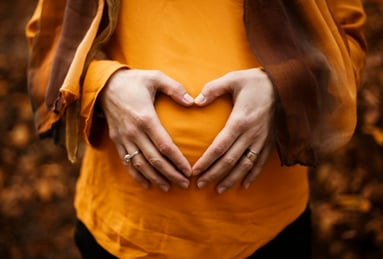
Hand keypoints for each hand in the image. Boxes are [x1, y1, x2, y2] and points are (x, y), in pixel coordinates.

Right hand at [99, 69, 193, 191]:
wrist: (104, 85)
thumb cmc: (134, 81)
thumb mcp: (155, 77)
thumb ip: (175, 88)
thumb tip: (193, 102)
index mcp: (146, 118)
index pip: (165, 146)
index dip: (178, 160)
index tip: (189, 171)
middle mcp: (134, 132)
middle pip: (154, 160)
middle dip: (171, 174)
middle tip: (185, 184)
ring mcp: (124, 138)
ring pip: (140, 165)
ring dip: (155, 178)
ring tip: (169, 188)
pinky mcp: (117, 141)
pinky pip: (126, 162)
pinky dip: (137, 175)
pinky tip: (147, 185)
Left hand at [192, 68, 274, 193]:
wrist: (286, 84)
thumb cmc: (255, 81)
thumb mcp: (233, 79)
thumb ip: (213, 89)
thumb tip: (195, 101)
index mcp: (240, 120)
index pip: (219, 147)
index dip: (206, 161)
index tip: (194, 172)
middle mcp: (251, 134)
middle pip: (230, 160)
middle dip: (214, 174)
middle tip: (199, 185)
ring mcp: (262, 140)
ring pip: (245, 165)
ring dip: (231, 179)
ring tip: (219, 190)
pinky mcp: (271, 141)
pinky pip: (261, 162)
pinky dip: (252, 175)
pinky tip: (244, 185)